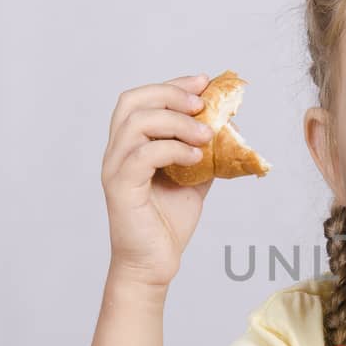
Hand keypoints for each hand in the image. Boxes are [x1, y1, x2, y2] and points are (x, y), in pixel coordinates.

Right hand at [100, 73, 218, 287]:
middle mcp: (116, 152)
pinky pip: (142, 155)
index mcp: (130, 145)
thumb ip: (205, 152)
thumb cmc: (169, 222)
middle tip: (202, 104)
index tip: (203, 81)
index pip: (142, 99)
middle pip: (132, 102)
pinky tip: (195, 158)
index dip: (172, 84)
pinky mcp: (120, 188)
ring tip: (206, 136)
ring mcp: (115, 168)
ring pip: (136, 124)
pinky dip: (172, 149)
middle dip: (171, 94)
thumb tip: (230, 126)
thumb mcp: (195, 179)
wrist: (155, 263)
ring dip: (176, 123)